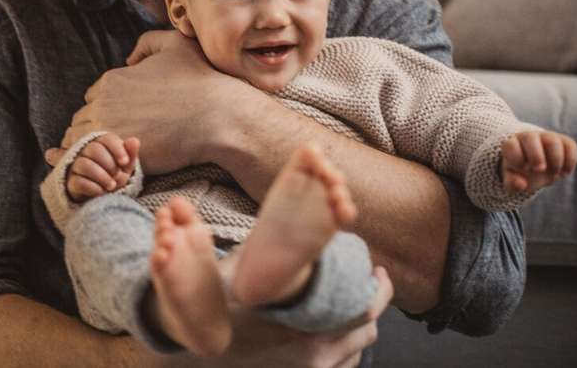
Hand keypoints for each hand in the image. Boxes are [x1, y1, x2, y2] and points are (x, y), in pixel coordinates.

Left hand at [48, 30, 252, 173]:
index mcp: (112, 79)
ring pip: (83, 141)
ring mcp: (108, 129)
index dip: (107, 110)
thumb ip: (148, 43)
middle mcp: (103, 102)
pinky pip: (94, 161)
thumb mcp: (175, 45)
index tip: (125, 120)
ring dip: (95, 148)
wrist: (220, 116)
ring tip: (117, 155)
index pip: (94, 98)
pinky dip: (100, 164)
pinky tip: (118, 166)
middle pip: (84, 119)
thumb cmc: (202, 81)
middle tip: (121, 140)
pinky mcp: (118, 154)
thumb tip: (129, 59)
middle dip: (98, 128)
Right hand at [65, 134, 139, 201]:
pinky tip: (101, 192)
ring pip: (84, 164)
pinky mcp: (70, 182)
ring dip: (101, 176)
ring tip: (111, 186)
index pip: (107, 139)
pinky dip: (93, 187)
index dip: (117, 149)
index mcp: (100, 144)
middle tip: (117, 176)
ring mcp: (76, 166)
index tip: (124, 162)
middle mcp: (85, 152)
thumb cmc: (114, 177)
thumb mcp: (125, 167)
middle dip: (109, 164)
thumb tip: (134, 140)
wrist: (102, 197)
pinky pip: (78, 181)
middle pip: (94, 149)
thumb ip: (130, 154)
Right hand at [125, 266, 392, 367]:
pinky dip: (343, 351)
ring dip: (357, 329)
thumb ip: (265, 252)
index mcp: (306, 327)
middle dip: (371, 305)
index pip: (364, 310)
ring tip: (350, 307)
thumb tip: (288, 221)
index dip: (379, 290)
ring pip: (355, 353)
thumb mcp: (238, 274)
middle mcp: (314, 356)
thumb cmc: (214, 310)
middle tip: (369, 285)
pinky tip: (334, 336)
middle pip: (365, 332)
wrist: (196, 352)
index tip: (378, 271)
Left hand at [500, 130, 576, 191]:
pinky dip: (570, 161)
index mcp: (512, 145)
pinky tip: (564, 172)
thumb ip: (512, 183)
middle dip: (536, 156)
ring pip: (553, 141)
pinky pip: (570, 145)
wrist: (539, 168)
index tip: (523, 169)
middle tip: (539, 170)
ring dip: (555, 160)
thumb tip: (521, 184)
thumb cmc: (522, 173)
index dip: (516, 159)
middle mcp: (529, 137)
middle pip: (531, 137)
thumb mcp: (514, 180)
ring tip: (554, 173)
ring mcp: (547, 137)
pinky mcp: (564, 141)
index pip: (511, 145)